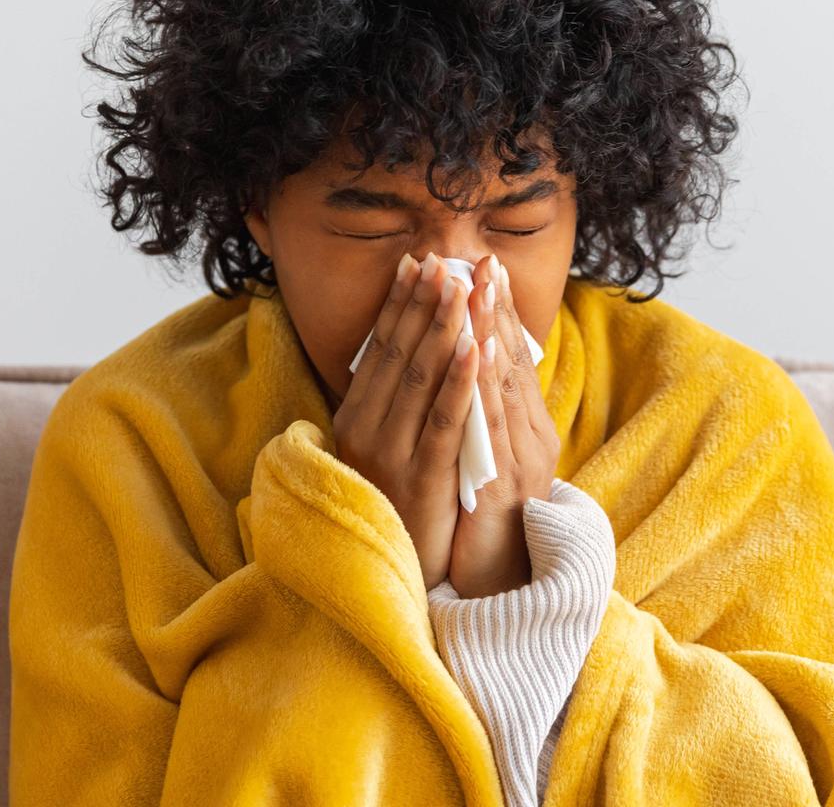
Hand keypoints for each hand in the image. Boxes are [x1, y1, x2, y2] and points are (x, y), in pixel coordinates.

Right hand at [331, 252, 482, 589]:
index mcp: (356, 418)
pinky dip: (462, 381)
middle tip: (444, 260)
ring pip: (422, 378)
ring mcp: (392, 453)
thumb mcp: (381, 449)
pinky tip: (477, 347)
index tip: (420, 264)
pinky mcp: (423, 477)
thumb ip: (389, 405)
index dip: (401, 304)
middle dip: (424, 304)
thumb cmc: (395, 506)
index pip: (382, 349)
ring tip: (462, 286)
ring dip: (444, 327)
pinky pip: (445, 421)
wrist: (393, 573)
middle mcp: (367, 429)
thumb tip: (405, 350)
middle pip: (401, 353)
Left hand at [447, 253, 558, 597]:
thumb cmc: (485, 523)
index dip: (495, 313)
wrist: (501, 587)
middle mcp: (528, 438)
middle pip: (509, 363)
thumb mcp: (482, 462)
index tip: (482, 268)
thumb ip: (479, 420)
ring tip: (475, 287)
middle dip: (492, 310)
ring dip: (487, 333)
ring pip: (501, 386)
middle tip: (481, 260)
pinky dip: (480, 385)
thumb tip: (467, 371)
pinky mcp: (500, 485)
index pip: (508, 359)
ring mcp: (516, 461)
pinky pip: (487, 427)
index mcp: (524, 428)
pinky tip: (473, 350)